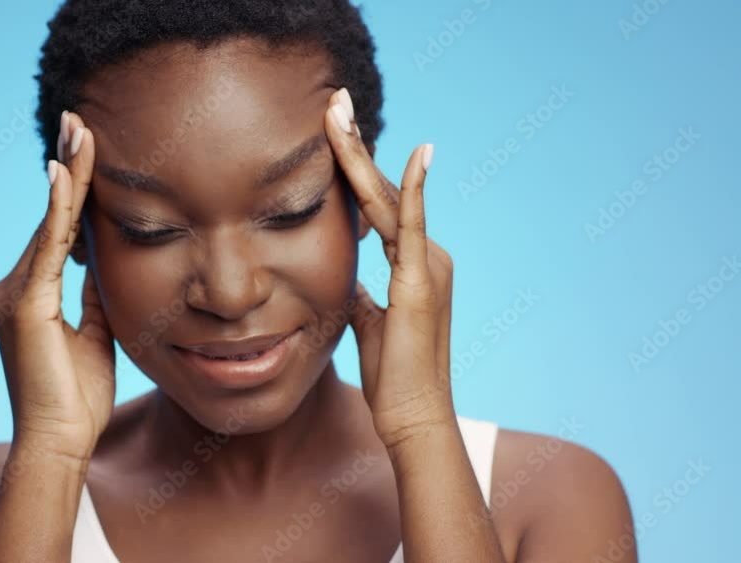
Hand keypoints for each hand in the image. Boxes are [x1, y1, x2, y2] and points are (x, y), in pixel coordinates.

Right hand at [0, 111, 114, 458]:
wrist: (60, 442)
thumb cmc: (77, 399)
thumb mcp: (95, 334)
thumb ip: (95, 296)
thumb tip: (104, 262)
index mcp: (31, 296)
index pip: (60, 231)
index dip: (73, 191)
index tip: (84, 150)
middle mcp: (15, 287)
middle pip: (52, 216)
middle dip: (67, 167)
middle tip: (78, 120)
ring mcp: (15, 293)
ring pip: (50, 222)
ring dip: (66, 174)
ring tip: (78, 129)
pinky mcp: (24, 303)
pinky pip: (47, 246)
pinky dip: (57, 208)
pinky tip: (63, 173)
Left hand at [324, 89, 455, 449]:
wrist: (412, 414)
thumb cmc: (392, 374)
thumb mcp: (367, 320)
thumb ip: (362, 290)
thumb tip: (346, 273)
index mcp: (412, 264)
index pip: (378, 206)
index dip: (355, 169)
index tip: (334, 133)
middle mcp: (426, 255)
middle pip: (383, 190)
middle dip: (354, 145)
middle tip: (334, 101)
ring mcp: (428, 264)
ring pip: (389, 197)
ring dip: (361, 153)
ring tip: (338, 111)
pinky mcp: (422, 279)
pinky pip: (414, 225)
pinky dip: (415, 188)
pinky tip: (417, 153)